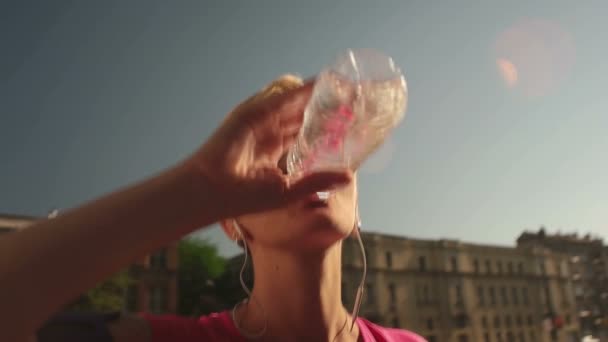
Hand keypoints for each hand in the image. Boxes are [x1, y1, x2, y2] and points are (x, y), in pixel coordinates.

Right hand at [187, 75, 351, 217]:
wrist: (213, 191)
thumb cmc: (245, 197)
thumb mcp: (289, 190)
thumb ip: (317, 180)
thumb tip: (349, 177)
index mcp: (277, 150)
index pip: (306, 133)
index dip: (325, 126)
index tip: (349, 120)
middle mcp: (271, 132)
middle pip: (302, 114)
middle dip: (325, 107)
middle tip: (352, 98)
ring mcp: (261, 120)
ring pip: (295, 103)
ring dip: (317, 94)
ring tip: (342, 85)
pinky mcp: (254, 112)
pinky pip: (283, 97)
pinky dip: (302, 90)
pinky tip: (321, 83)